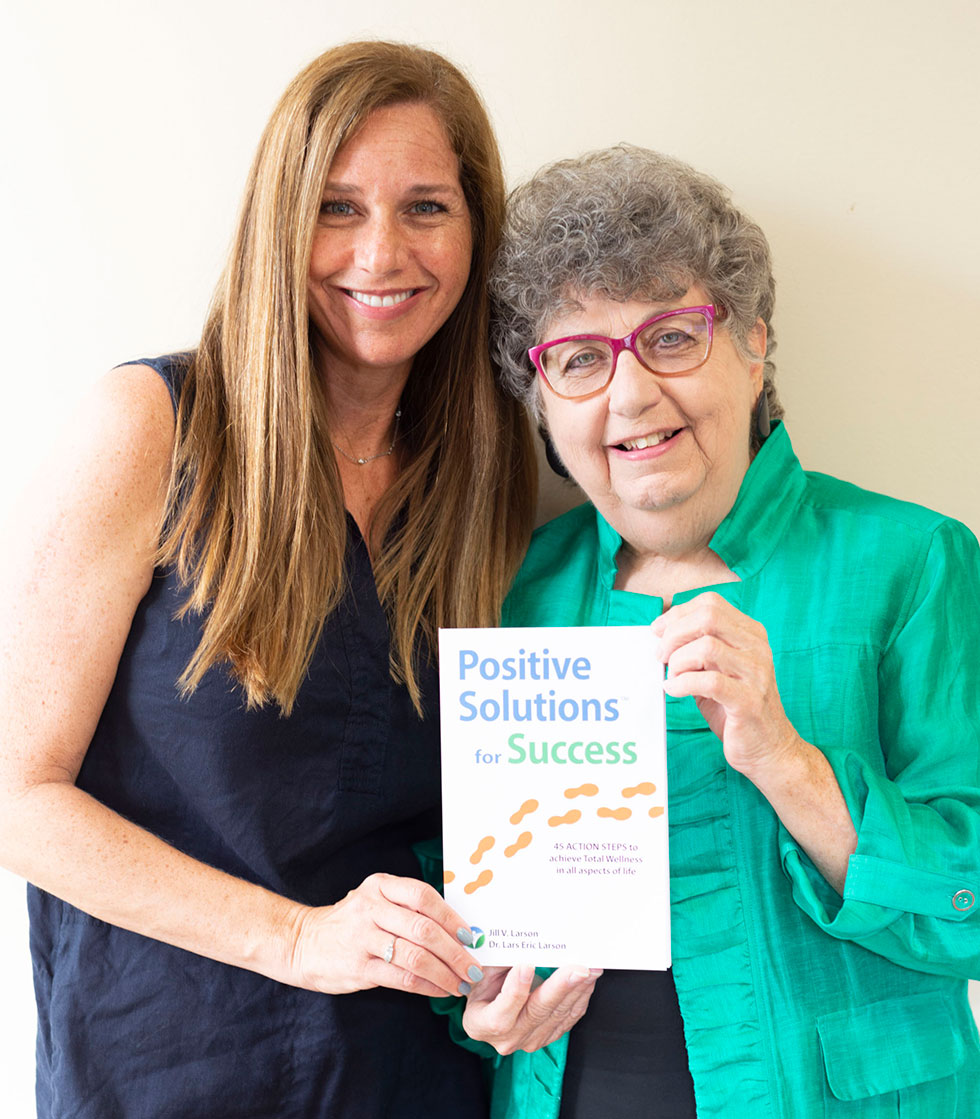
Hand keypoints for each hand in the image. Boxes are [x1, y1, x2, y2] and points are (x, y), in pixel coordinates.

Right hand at [288, 873, 482, 997]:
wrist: (304, 941)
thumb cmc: (352, 922)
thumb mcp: (375, 900)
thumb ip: (408, 907)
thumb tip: (458, 929)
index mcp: (381, 885)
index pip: (424, 896)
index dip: (451, 917)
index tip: (470, 936)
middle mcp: (371, 908)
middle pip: (424, 929)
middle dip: (455, 952)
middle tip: (473, 968)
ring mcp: (363, 938)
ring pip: (415, 956)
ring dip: (445, 973)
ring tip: (460, 984)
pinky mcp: (358, 967)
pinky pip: (401, 978)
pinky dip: (426, 986)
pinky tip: (439, 990)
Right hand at [462, 965, 600, 1054]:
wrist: (486, 1007)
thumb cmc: (482, 985)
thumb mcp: (481, 972)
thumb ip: (499, 962)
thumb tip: (523, 946)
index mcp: (481, 1024)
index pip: (501, 1014)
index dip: (515, 990)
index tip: (527, 965)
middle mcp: (506, 1039)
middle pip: (536, 1013)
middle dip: (560, 988)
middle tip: (578, 969)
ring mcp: (528, 1041)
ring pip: (557, 1015)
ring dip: (577, 990)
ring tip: (591, 969)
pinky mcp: (546, 1037)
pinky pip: (567, 1019)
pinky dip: (579, 998)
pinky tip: (587, 982)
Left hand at [653, 592, 802, 779]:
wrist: (769, 748)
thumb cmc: (735, 707)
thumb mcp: (717, 670)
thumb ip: (696, 649)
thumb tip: (659, 633)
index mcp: (751, 634)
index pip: (711, 603)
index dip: (678, 614)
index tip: (658, 632)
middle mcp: (757, 648)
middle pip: (708, 617)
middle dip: (674, 633)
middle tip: (661, 656)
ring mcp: (756, 673)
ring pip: (707, 646)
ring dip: (678, 660)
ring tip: (673, 676)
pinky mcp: (748, 701)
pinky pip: (709, 681)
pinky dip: (682, 683)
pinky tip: (675, 690)